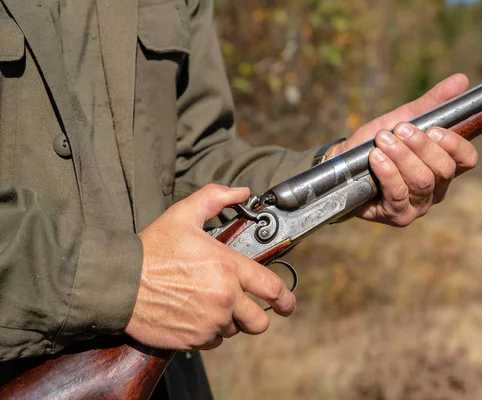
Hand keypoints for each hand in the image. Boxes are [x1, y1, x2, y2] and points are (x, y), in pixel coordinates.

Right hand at [125, 184, 295, 350]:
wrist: (120, 283)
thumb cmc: (153, 248)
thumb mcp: (184, 214)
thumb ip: (216, 198)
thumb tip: (242, 191)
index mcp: (229, 268)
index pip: (273, 288)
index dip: (286, 299)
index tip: (288, 304)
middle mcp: (226, 298)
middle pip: (259, 321)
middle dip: (256, 316)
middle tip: (244, 308)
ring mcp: (210, 322)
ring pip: (234, 330)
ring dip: (227, 321)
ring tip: (207, 304)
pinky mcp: (194, 340)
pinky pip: (212, 341)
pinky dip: (208, 332)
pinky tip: (193, 316)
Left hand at [328, 74, 478, 226]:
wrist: (343, 163)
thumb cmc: (377, 143)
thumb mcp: (404, 118)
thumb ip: (432, 103)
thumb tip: (461, 80)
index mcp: (444, 166)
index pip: (467, 159)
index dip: (455, 144)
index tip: (434, 128)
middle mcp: (436, 189)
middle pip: (443, 169)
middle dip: (421, 146)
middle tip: (400, 129)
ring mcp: (418, 205)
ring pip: (421, 180)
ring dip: (401, 156)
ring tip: (383, 140)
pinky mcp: (398, 215)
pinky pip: (398, 193)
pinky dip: (387, 171)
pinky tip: (376, 157)